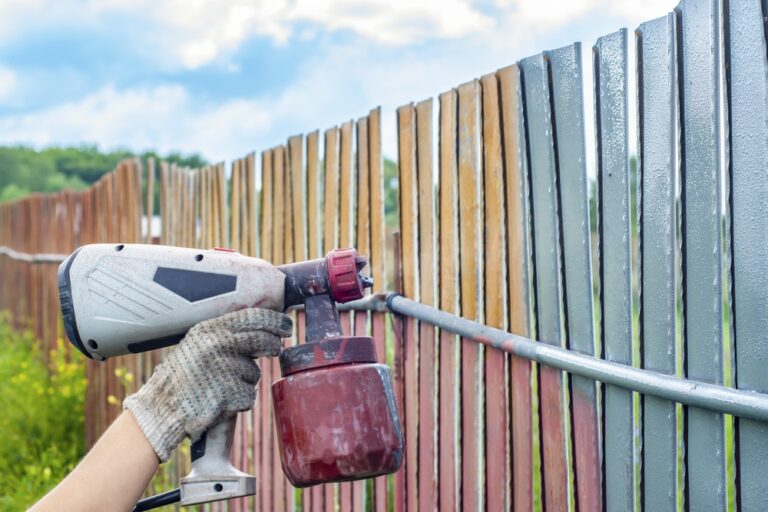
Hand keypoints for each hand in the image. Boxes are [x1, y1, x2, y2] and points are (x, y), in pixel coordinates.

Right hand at [123, 308, 292, 461]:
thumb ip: (225, 336)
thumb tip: (263, 330)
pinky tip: (219, 402)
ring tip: (219, 387)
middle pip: (261, 340)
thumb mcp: (197, 346)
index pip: (251, 317)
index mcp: (208, 330)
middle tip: (276, 349)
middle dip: (273, 345)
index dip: (273, 320)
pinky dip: (239, 402)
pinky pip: (248, 396)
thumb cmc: (181, 379)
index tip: (286, 325)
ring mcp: (223, 369)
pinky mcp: (228, 393)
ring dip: (245, 382)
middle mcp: (216, 345)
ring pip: (254, 373)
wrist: (160, 410)